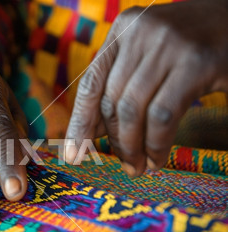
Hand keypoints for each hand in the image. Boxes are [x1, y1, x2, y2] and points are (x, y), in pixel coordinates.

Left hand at [65, 0, 227, 175]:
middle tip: (124, 165)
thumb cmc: (189, 47)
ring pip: (132, 110)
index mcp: (123, 29)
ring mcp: (168, 45)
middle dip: (114, 141)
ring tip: (139, 167)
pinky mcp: (196, 63)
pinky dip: (156, 144)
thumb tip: (91, 130)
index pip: (90, 83)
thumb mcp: (149, 55)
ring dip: (132, 147)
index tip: (72, 154)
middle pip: (111, 100)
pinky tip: (157, 158)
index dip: (79, 123)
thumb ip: (121, 83)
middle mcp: (141, 32)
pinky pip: (162, 116)